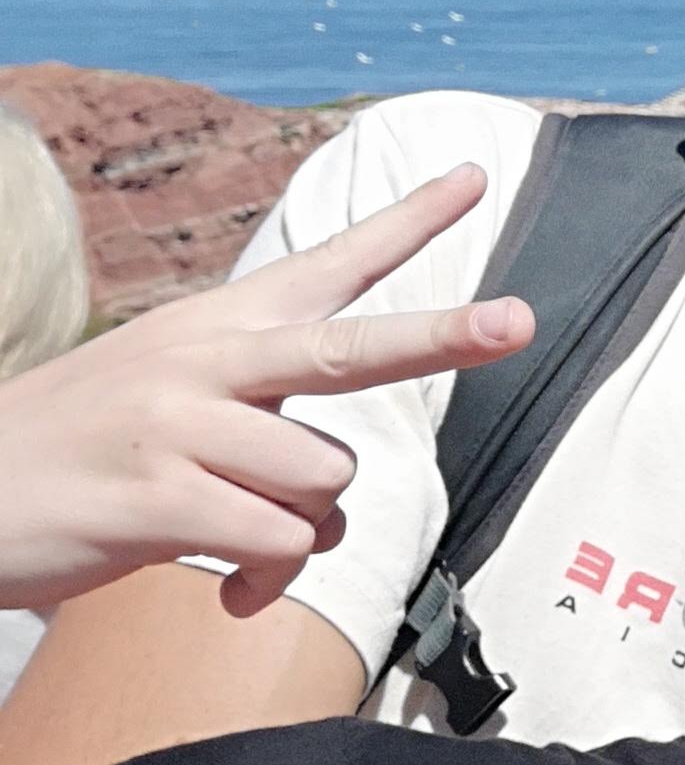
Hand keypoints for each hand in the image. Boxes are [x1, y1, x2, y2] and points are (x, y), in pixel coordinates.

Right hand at [0, 165, 531, 614]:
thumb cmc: (84, 454)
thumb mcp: (164, 395)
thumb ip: (260, 424)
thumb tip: (328, 515)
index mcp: (215, 327)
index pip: (328, 262)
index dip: (408, 222)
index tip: (477, 177)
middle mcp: (204, 364)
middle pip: (352, 348)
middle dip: (445, 336)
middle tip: (520, 320)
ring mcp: (177, 428)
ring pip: (323, 481)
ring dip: (301, 528)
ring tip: (238, 536)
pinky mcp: (156, 501)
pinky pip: (279, 545)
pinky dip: (270, 581)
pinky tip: (229, 587)